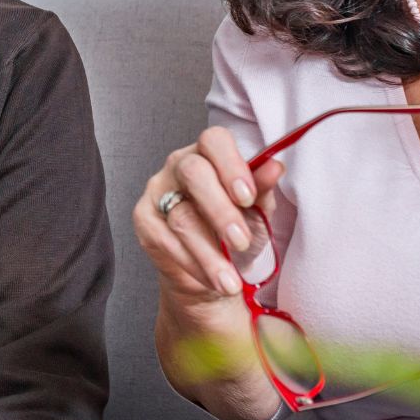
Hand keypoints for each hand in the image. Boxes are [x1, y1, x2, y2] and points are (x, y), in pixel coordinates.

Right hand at [132, 125, 285, 306]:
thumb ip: (262, 188)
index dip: (230, 165)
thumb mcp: (257, 212)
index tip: (247, 197)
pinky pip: (166, 241)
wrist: (214, 274)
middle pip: (193, 172)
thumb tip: (275, 166)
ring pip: (181, 216)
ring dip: (210, 252)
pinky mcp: (144, 220)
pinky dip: (194, 264)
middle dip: (220, 210)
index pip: (214, 140)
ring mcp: (157, 191)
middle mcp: (178, 165)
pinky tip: (212, 279)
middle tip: (240, 241)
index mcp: (209, 154)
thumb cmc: (235, 234)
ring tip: (231, 279)